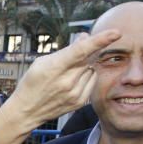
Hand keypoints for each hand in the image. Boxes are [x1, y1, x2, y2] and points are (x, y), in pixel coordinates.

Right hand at [0, 29, 119, 126]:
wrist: (26, 111)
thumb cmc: (32, 82)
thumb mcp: (42, 62)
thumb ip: (66, 50)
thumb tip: (85, 37)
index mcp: (55, 68)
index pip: (81, 51)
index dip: (100, 40)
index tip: (116, 33)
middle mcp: (67, 82)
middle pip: (88, 58)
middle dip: (87, 51)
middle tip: (74, 52)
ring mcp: (75, 94)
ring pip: (92, 69)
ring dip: (85, 66)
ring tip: (67, 73)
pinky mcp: (79, 102)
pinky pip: (92, 80)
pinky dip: (86, 76)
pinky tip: (72, 81)